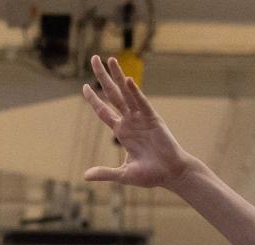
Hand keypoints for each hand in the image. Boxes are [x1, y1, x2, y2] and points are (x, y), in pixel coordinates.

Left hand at [82, 56, 193, 188]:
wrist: (171, 174)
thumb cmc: (151, 175)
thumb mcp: (124, 174)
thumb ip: (105, 173)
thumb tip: (85, 176)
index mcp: (122, 132)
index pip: (103, 111)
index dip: (93, 99)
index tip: (84, 87)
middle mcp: (130, 121)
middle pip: (112, 95)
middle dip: (103, 77)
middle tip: (94, 58)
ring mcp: (141, 118)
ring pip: (126, 93)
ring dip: (118, 76)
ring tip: (110, 59)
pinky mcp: (153, 119)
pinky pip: (142, 103)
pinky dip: (135, 92)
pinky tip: (127, 80)